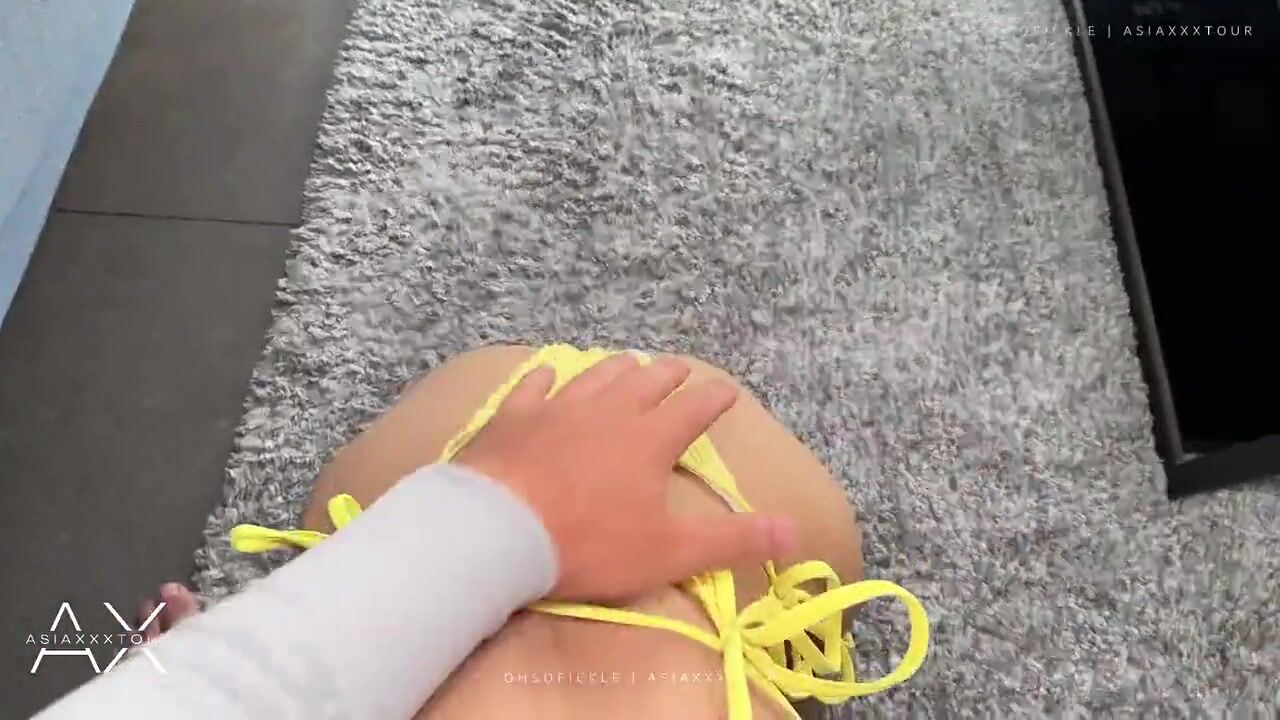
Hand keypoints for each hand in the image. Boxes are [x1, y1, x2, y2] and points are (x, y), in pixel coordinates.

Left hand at [454, 353, 796, 600]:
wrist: (498, 530)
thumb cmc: (589, 543)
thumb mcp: (670, 551)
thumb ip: (733, 541)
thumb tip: (796, 532)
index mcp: (651, 439)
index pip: (692, 410)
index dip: (713, 400)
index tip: (726, 391)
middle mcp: (609, 410)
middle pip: (646, 382)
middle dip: (668, 375)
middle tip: (681, 367)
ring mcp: (558, 407)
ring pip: (596, 376)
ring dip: (617, 368)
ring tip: (629, 361)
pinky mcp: (514, 416)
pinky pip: (535, 386)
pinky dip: (547, 377)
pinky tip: (548, 372)